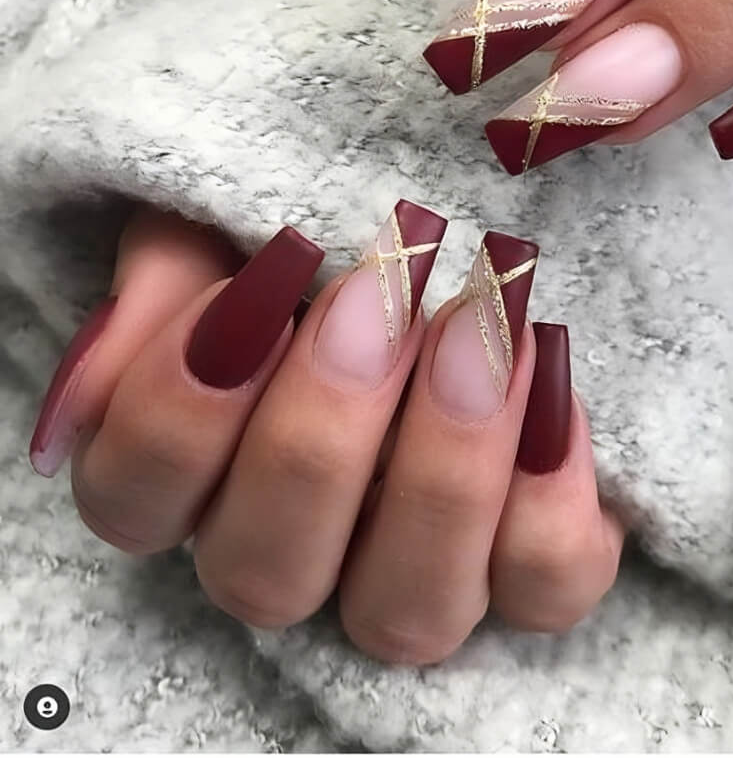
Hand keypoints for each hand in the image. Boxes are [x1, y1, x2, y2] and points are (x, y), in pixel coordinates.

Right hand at [29, 206, 622, 662]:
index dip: (179, 411)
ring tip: (482, 331)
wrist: (476, 213)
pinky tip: (549, 379)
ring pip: (403, 609)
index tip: (255, 283)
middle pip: (262, 573)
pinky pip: (542, 583)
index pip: (136, 500)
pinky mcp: (529, 561)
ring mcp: (414, 567)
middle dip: (319, 434)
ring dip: (439, 468)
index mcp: (202, 467)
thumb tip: (94, 386)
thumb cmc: (341, 214)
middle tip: (378, 296)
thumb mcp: (241, 211)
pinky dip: (549, 492)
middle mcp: (299, 542)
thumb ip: (167, 275)